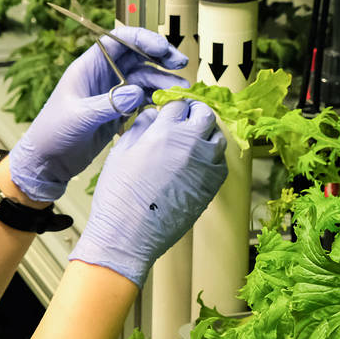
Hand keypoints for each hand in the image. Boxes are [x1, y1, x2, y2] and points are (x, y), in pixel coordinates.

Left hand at [9, 26, 188, 201]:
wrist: (48, 162)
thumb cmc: (53, 134)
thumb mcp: (79, 118)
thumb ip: (108, 105)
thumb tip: (136, 93)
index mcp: (89, 66)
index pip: (119, 40)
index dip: (142, 39)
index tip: (162, 48)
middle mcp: (103, 75)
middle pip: (137, 55)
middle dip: (160, 56)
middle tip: (181, 63)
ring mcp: (112, 92)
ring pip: (143, 78)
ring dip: (163, 80)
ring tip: (181, 90)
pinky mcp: (119, 111)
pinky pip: (143, 98)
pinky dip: (158, 98)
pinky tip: (170, 103)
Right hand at [68, 100, 226, 287]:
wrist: (129, 233)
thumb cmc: (119, 193)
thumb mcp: (121, 151)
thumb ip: (140, 127)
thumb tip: (153, 115)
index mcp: (166, 131)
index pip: (178, 105)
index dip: (172, 105)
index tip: (169, 110)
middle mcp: (191, 144)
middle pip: (205, 116)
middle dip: (195, 112)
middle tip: (185, 118)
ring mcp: (206, 166)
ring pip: (218, 138)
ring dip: (207, 134)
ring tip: (192, 140)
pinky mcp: (212, 186)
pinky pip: (220, 163)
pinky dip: (212, 157)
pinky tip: (197, 163)